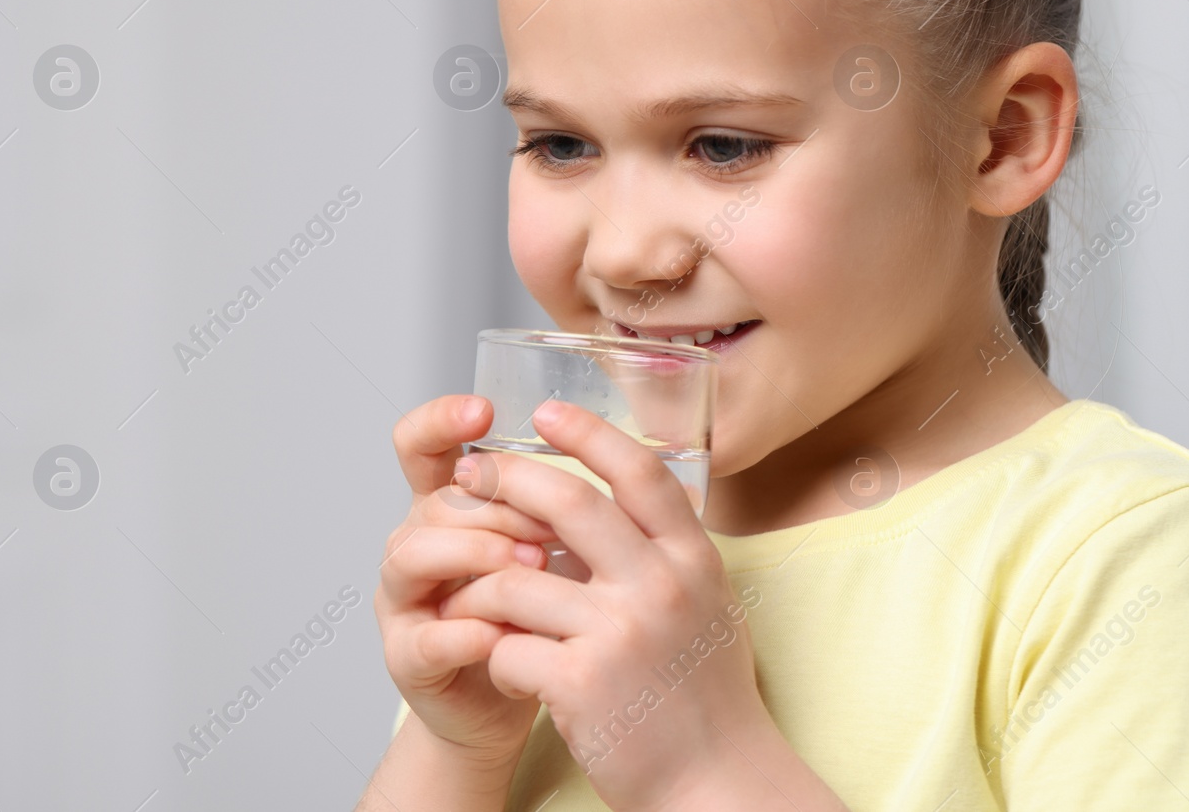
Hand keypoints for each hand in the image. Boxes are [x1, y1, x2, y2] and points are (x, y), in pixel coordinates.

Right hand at [373, 394, 560, 765]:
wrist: (519, 704)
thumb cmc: (547, 616)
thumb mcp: (561, 549)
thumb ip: (568, 502)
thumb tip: (623, 453)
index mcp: (455, 506)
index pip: (422, 445)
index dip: (440, 420)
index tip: (483, 410)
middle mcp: (418, 541)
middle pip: (438, 498)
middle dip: (496, 503)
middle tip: (551, 522)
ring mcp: (405, 599)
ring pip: (414, 555)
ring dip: (475, 554)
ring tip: (531, 566)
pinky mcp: (407, 657)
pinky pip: (425, 636)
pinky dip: (463, 632)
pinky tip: (501, 633)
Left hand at [437, 400, 773, 810]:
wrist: (717, 783)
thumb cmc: (706, 697)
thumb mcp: (708, 606)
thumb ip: (667, 554)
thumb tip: (619, 502)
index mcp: (693, 560)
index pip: (640, 472)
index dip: (589, 433)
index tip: (546, 412)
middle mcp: (661, 586)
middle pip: (570, 503)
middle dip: (508, 478)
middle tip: (471, 473)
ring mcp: (620, 633)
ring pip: (517, 576)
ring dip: (483, 584)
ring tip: (474, 595)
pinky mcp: (580, 683)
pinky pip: (506, 646)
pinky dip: (495, 653)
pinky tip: (507, 667)